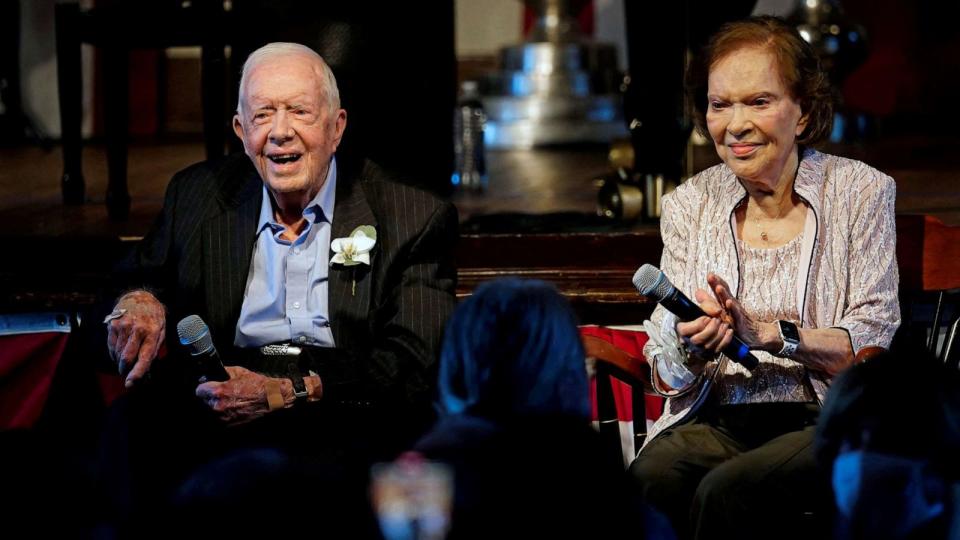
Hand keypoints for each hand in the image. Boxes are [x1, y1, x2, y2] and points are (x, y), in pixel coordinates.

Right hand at [106, 290, 165, 387]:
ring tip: (125, 361)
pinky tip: (119, 352)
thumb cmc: (153, 317)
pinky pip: (111, 346)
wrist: (140, 297)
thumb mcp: (161, 331)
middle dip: (125, 370)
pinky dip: (114, 354)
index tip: (130, 383)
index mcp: (153, 333)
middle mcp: (137, 330)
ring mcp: (123, 327)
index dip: (137, 373)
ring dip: (120, 362)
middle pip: (127, 358)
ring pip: (118, 354)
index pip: (144, 357)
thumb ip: (153, 350)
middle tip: (127, 374)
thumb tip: (146, 370)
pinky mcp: (113, 325)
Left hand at [196, 366, 321, 424]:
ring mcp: (223, 418)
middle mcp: (218, 407)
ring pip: (211, 411)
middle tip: (221, 393)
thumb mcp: (239, 371)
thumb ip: (223, 372)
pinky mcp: (229, 425)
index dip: (204, 387)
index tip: (207, 386)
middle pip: (203, 402)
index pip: (198, 391)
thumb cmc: (258, 386)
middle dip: (210, 397)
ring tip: (229, 401)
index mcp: (218, 392)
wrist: (272, 399)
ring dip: (216, 406)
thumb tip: (212, 373)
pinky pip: (220, 419)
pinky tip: (234, 408)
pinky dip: (224, 414)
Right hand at [676, 289, 732, 369]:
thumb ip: (708, 304)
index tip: (707, 317)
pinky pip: (718, 350)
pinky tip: (729, 331)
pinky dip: (726, 340)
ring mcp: (698, 350)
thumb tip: (718, 311)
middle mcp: (688, 342)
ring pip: (708, 346)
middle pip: (698, 340)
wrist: (705, 325)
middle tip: (717, 320)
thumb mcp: (702, 305)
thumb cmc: (700, 314)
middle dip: (710, 329)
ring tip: (725, 323)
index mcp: (681, 329)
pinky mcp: (709, 354)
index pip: (685, 330)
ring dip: (719, 333)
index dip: (698, 324)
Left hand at [706, 273, 769, 348]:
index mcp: (727, 302)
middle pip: (724, 293)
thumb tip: (697, 292)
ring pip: (730, 302)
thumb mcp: (722, 311)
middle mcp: (732, 306)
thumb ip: (710, 301)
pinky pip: (736, 315)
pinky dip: (733, 308)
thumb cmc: (737, 322)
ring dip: (724, 294)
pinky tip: (729, 303)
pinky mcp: (740, 322)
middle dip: (717, 284)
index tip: (709, 274)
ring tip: (718, 287)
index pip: (721, 290)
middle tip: (710, 276)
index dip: (715, 282)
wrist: (756, 334)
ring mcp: (737, 313)